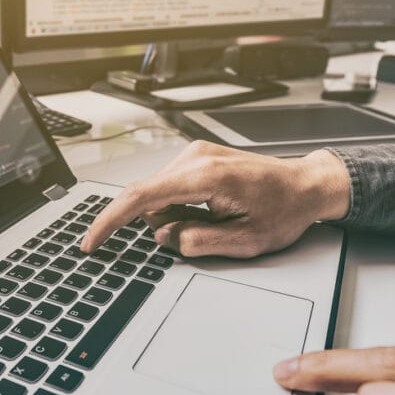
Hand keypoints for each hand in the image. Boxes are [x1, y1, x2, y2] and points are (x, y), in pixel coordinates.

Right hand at [80, 140, 349, 257]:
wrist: (304, 186)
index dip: (110, 222)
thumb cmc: (283, 210)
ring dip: (173, 214)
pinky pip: (169, 186)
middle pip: (147, 198)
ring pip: (157, 194)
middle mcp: (195, 157)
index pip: (141, 198)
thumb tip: (164, 237)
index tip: (90, 242)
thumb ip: (197, 242)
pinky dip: (180, 204)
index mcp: (205, 177)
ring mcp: (194, 153)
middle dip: (161, 224)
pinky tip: (210, 209)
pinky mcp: (196, 156)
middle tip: (204, 233)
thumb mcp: (245, 242)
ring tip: (215, 219)